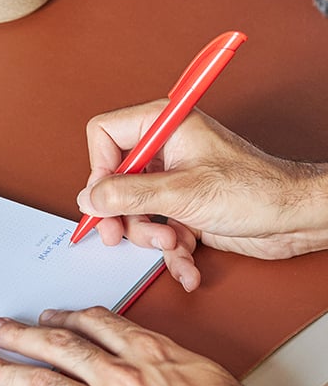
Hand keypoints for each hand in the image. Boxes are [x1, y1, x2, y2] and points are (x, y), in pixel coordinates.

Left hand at [0, 307, 317, 385]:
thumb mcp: (199, 367)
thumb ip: (153, 350)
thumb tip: (123, 339)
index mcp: (147, 349)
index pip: (94, 320)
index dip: (66, 316)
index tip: (49, 316)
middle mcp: (120, 376)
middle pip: (58, 345)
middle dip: (21, 334)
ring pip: (43, 382)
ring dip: (5, 368)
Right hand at [77, 101, 327, 290]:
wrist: (295, 218)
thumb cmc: (256, 190)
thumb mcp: (181, 193)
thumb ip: (127, 194)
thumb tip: (90, 197)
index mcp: (164, 125)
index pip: (105, 133)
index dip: (98, 168)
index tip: (103, 197)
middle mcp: (164, 149)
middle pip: (114, 177)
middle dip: (122, 212)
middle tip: (118, 234)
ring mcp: (171, 178)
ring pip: (133, 208)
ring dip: (149, 234)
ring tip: (172, 242)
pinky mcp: (181, 205)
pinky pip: (156, 226)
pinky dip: (169, 249)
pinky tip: (186, 261)